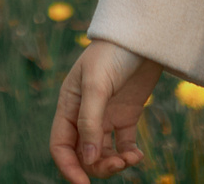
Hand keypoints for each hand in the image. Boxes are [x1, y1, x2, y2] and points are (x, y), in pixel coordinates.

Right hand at [49, 41, 160, 181]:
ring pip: (103, 153)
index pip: (60, 145)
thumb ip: (90, 122)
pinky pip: (124, 145)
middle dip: (98, 166)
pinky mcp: (127, 115)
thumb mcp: (96, 86)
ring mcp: (107, 116)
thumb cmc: (112, 53)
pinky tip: (138, 155)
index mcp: (68, 105)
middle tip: (118, 164)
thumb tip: (88, 159)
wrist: (143, 35)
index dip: (68, 167)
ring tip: (131, 159)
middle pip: (84, 154)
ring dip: (115, 162)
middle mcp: (85, 114)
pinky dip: (130, 155)